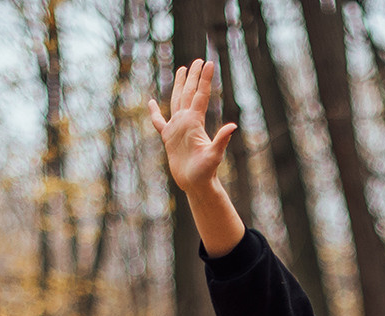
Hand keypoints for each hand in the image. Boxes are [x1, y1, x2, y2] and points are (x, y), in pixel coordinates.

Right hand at [148, 58, 236, 197]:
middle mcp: (186, 122)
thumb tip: (233, 126)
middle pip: (188, 93)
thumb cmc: (206, 172)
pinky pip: (159, 122)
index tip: (208, 63)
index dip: (203, 79)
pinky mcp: (169, 138)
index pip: (200, 96)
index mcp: (195, 122)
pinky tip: (151, 102)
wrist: (196, 185)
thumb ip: (221, 140)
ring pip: (176, 101)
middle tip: (197, 60)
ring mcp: (177, 129)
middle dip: (193, 77)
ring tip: (181, 70)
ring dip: (179, 86)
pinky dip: (154, 113)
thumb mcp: (214, 155)